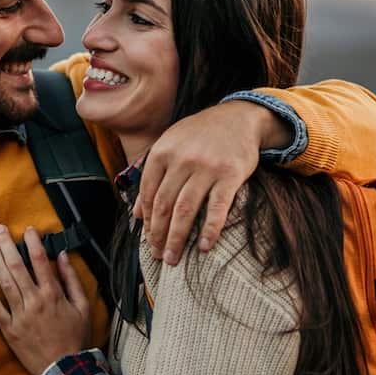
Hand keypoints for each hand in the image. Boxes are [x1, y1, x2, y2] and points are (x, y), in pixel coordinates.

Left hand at [0, 225, 92, 374]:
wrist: (64, 369)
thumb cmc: (76, 338)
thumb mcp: (83, 307)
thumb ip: (72, 280)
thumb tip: (62, 256)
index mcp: (53, 294)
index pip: (40, 260)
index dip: (32, 242)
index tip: (28, 230)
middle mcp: (34, 301)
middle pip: (17, 266)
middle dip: (7, 245)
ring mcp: (19, 315)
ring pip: (4, 282)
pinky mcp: (9, 329)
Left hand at [136, 100, 276, 264]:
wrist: (238, 117)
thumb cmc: (200, 136)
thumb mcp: (170, 147)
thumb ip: (152, 177)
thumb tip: (136, 214)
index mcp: (163, 152)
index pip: (148, 193)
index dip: (147, 221)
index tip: (148, 240)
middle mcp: (182, 159)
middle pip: (164, 205)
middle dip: (159, 235)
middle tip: (158, 256)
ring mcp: (207, 167)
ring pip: (185, 209)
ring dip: (178, 238)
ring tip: (173, 257)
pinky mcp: (231, 174)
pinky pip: (218, 207)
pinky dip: (210, 229)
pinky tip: (204, 247)